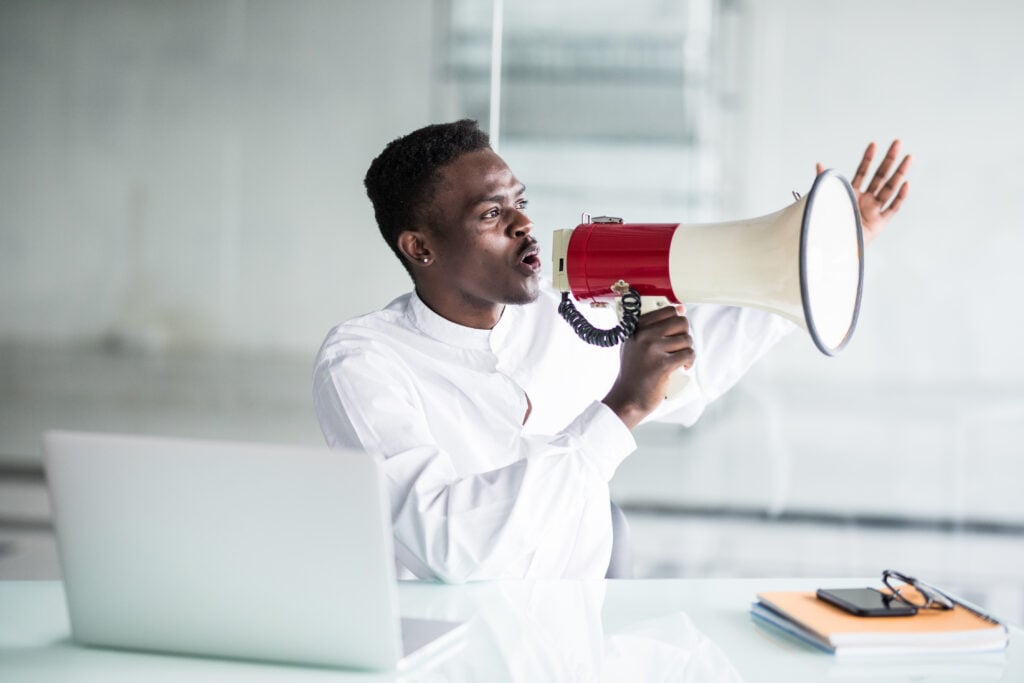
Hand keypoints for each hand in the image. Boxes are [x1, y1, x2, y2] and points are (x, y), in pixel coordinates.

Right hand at [602, 306, 693, 428]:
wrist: (628, 398)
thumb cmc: (634, 372)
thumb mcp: (634, 344)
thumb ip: (651, 327)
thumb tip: (680, 309)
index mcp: (636, 328)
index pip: (668, 311)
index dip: (677, 321)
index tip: (675, 333)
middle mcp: (643, 336)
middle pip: (680, 322)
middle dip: (684, 335)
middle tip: (678, 348)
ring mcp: (652, 349)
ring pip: (686, 340)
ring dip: (687, 350)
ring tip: (679, 360)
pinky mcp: (663, 365)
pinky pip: (688, 354)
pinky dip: (690, 361)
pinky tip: (683, 367)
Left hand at [817, 139, 910, 245]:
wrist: (831, 245)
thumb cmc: (827, 224)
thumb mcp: (826, 199)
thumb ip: (824, 182)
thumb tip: (819, 163)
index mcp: (852, 193)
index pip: (862, 172)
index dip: (868, 159)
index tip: (874, 144)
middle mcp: (865, 200)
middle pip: (880, 176)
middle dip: (889, 159)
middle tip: (898, 143)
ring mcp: (874, 210)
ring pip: (890, 188)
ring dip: (899, 173)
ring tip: (909, 158)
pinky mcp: (880, 223)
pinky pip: (892, 208)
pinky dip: (899, 197)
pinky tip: (906, 184)